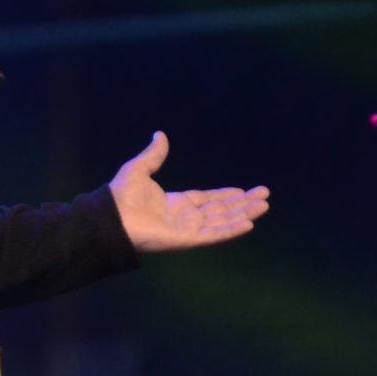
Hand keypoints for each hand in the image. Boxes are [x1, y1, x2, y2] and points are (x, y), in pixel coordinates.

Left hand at [107, 131, 268, 252]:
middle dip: (243, 204)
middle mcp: (184, 218)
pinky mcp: (186, 240)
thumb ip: (154, 155)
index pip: (208, 199)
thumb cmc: (121, 196)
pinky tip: (248, 223)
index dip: (227, 195)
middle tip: (265, 197)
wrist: (110, 217)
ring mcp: (187, 231)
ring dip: (243, 214)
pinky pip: (213, 235)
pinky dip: (231, 230)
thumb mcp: (139, 169)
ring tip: (264, 206)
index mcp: (175, 203)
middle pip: (220, 211)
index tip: (245, 190)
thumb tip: (160, 135)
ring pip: (222, 222)